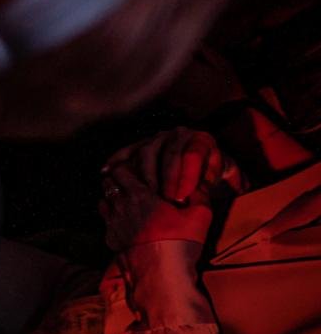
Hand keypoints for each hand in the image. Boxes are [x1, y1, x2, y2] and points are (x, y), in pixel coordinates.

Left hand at [99, 159, 213, 253]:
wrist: (161, 275)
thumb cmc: (181, 241)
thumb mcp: (200, 214)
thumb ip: (199, 192)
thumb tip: (199, 179)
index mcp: (139, 194)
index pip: (120, 169)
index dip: (127, 166)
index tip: (138, 169)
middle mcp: (120, 206)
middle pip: (108, 183)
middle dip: (116, 179)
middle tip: (131, 183)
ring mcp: (112, 223)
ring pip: (103, 201)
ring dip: (112, 198)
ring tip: (128, 202)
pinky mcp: (111, 240)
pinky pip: (106, 221)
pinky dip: (112, 218)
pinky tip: (127, 223)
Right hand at [102, 127, 244, 204]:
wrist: (198, 162)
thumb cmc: (210, 172)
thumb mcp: (225, 173)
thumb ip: (226, 179)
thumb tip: (222, 188)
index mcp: (201, 139)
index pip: (192, 155)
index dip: (186, 176)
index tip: (181, 197)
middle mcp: (178, 134)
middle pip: (167, 153)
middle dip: (165, 178)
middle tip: (164, 200)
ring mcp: (157, 137)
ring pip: (146, 152)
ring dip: (144, 175)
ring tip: (144, 195)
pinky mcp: (141, 143)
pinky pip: (127, 150)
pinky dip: (117, 161)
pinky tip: (108, 173)